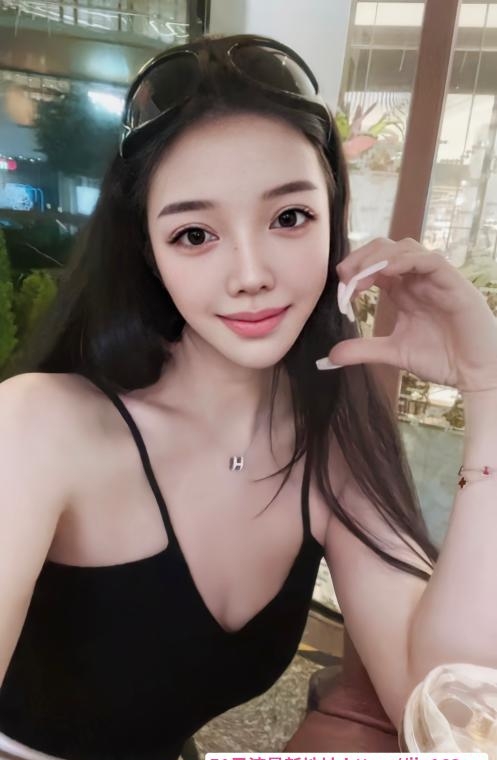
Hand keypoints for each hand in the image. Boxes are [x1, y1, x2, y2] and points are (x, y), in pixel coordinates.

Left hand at [319, 237, 496, 392]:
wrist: (475, 374)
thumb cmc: (442, 359)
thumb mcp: (394, 353)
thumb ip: (363, 350)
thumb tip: (330, 356)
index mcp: (405, 290)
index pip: (375, 265)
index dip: (355, 269)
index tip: (340, 286)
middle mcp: (419, 279)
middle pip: (387, 248)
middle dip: (362, 257)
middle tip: (345, 275)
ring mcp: (437, 278)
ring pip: (406, 248)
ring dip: (379, 257)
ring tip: (361, 275)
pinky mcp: (454, 283)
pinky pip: (429, 260)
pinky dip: (406, 261)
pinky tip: (388, 271)